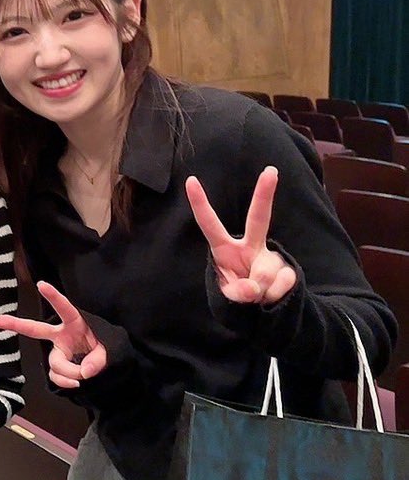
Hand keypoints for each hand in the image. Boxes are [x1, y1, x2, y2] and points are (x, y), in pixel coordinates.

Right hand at [0, 281, 107, 389]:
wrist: (106, 363)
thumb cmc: (106, 347)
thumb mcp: (110, 351)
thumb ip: (98, 360)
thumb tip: (84, 372)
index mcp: (75, 323)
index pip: (64, 308)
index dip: (54, 296)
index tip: (41, 284)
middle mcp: (61, 335)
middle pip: (35, 329)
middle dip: (14, 324)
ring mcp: (57, 350)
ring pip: (54, 363)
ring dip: (68, 373)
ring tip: (83, 377)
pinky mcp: (57, 365)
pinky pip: (55, 376)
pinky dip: (65, 382)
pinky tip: (76, 383)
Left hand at [186, 166, 295, 305]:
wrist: (262, 308)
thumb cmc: (237, 292)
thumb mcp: (228, 296)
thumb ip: (236, 293)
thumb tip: (252, 289)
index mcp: (225, 249)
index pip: (209, 224)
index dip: (200, 204)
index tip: (190, 180)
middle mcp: (250, 246)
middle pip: (258, 218)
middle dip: (264, 194)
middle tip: (270, 170)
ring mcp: (271, 256)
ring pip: (265, 271)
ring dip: (260, 291)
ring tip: (257, 297)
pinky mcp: (289, 268)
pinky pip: (282, 284)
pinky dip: (273, 297)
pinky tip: (271, 297)